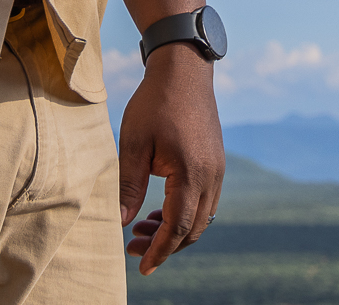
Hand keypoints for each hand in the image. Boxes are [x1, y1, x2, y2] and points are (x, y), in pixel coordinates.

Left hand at [117, 43, 223, 273]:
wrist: (184, 70)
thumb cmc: (155, 104)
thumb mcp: (134, 144)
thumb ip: (129, 186)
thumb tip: (121, 223)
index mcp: (191, 173)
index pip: (176, 227)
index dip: (159, 251)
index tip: (141, 267)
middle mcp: (211, 176)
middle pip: (193, 229)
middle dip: (165, 245)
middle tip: (133, 248)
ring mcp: (217, 169)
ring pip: (202, 217)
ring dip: (175, 230)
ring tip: (141, 229)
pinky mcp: (216, 162)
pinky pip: (205, 200)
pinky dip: (185, 213)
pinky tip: (160, 210)